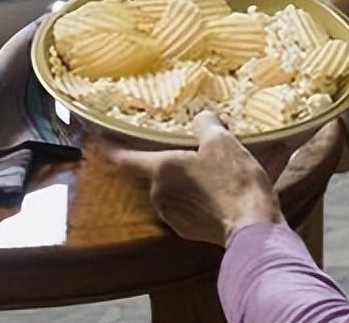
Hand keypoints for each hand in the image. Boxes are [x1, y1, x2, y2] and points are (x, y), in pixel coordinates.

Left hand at [102, 111, 283, 246]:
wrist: (250, 225)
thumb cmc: (233, 180)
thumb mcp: (223, 141)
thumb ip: (206, 124)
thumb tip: (203, 119)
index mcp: (163, 168)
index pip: (125, 157)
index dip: (111, 147)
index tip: (98, 139)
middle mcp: (159, 193)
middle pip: (160, 170)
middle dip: (175, 159)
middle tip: (199, 148)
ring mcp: (172, 214)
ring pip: (175, 187)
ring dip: (189, 178)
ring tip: (217, 169)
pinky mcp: (187, 229)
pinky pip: (188, 204)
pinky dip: (199, 195)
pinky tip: (222, 190)